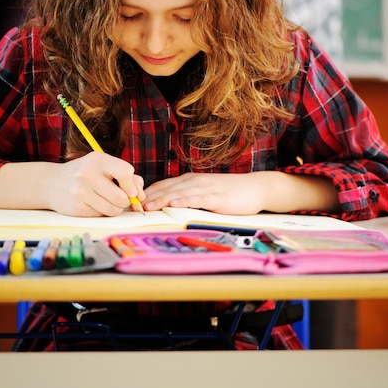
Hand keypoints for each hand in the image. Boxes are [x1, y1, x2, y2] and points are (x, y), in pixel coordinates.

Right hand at [46, 151, 144, 216]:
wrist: (52, 183)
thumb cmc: (85, 174)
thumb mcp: (103, 167)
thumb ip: (127, 177)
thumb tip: (140, 196)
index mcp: (98, 160)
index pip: (126, 172)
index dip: (131, 184)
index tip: (128, 188)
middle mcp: (87, 174)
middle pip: (121, 197)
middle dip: (125, 201)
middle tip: (119, 198)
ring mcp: (80, 192)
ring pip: (113, 210)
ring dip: (115, 209)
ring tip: (107, 202)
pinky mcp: (76, 208)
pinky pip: (101, 216)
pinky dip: (102, 213)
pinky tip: (94, 205)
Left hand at [143, 170, 339, 214]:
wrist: (257, 188)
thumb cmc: (230, 193)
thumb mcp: (205, 194)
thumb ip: (188, 198)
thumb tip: (168, 206)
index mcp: (190, 180)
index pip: (163, 185)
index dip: (147, 193)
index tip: (131, 202)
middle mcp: (195, 181)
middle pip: (167, 187)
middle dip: (148, 196)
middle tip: (131, 205)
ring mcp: (206, 188)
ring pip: (180, 192)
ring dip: (162, 198)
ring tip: (147, 205)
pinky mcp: (218, 197)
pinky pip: (199, 198)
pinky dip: (185, 200)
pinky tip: (175, 203)